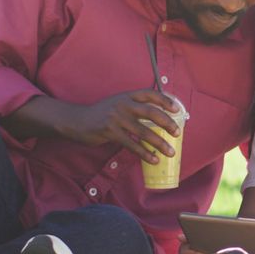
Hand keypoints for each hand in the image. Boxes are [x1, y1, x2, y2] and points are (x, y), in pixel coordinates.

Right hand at [66, 89, 181, 163]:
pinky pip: (132, 144)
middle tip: (177, 133)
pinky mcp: (110, 132)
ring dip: (159, 143)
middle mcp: (123, 104)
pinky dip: (144, 153)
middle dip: (167, 123)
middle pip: (151, 113)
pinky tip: (153, 159)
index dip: (165, 100)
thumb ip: (134, 107)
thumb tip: (157, 118)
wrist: (77, 120)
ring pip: (143, 131)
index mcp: (127, 96)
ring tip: (170, 152)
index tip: (177, 109)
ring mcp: (116, 118)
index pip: (150, 94)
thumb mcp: (117, 103)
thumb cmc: (101, 114)